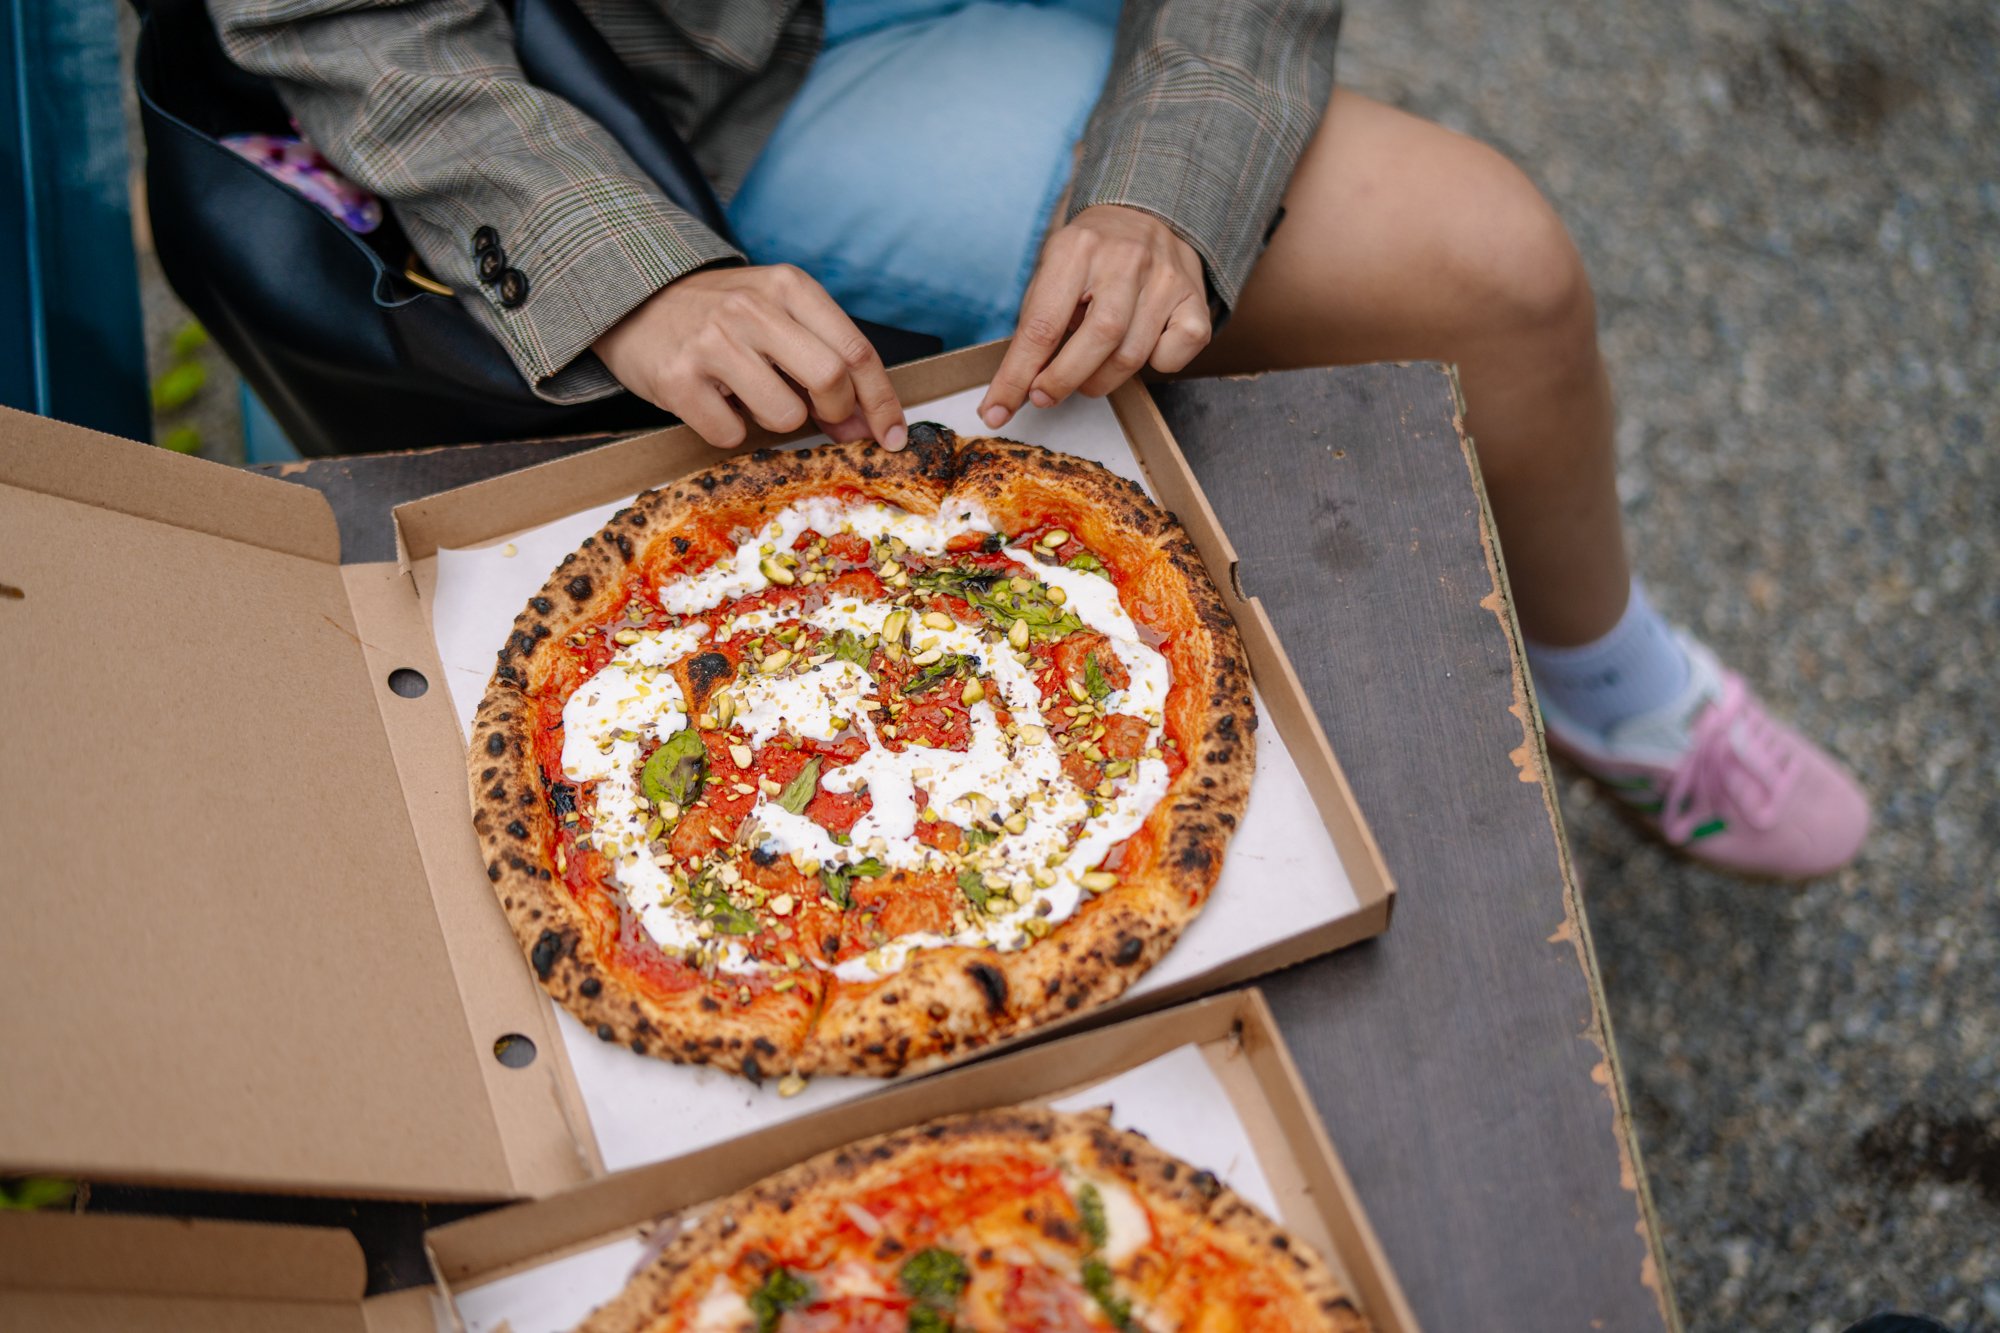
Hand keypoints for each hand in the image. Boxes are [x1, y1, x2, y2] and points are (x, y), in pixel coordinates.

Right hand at [594, 264, 906, 449]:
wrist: (633, 301)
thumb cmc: (719, 314)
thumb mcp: (776, 312)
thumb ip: (824, 355)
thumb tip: (867, 423)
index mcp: (788, 286)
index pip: (856, 351)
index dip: (882, 401)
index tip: (892, 436)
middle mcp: (753, 309)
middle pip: (830, 382)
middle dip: (837, 414)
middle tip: (822, 417)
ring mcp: (713, 343)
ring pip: (784, 416)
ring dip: (777, 421)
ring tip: (750, 395)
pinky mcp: (678, 380)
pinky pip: (732, 435)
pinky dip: (731, 430)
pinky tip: (714, 401)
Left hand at [978, 205, 1210, 428]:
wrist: (1145, 213)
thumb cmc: (1089, 257)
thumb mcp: (1052, 271)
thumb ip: (1036, 323)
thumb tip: (1015, 388)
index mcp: (1076, 248)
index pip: (1042, 325)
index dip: (1016, 376)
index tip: (997, 411)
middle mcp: (1125, 259)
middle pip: (1097, 339)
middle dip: (1063, 380)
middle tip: (1044, 396)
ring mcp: (1165, 278)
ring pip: (1132, 355)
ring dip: (1100, 381)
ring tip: (1085, 377)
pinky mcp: (1194, 299)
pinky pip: (1175, 354)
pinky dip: (1156, 366)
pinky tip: (1140, 350)